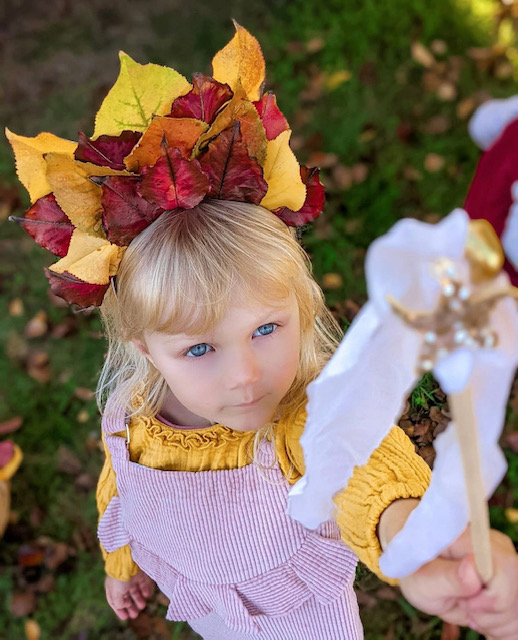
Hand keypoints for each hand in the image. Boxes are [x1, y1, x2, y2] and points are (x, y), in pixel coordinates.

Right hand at [105, 571, 154, 619]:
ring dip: (138, 599)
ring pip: (134, 591)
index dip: (119, 610)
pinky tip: (147, 595)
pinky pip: (142, 584)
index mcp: (112, 589)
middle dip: (130, 607)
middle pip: (126, 597)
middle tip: (135, 615)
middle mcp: (121, 584)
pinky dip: (144, 590)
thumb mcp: (116, 594)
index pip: (114, 601)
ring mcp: (130, 578)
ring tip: (143, 606)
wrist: (127, 561)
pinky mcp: (138, 574)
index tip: (125, 618)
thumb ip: (119, 603)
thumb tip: (123, 606)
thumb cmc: (119, 578)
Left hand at [399, 528, 517, 638]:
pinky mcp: (509, 579)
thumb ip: (447, 577)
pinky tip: (478, 614)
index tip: (466, 604)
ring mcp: (505, 562)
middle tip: (463, 607)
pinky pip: (516, 613)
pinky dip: (499, 622)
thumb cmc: (415, 569)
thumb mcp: (422, 580)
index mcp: (471, 537)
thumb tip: (473, 569)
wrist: (417, 567)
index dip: (493, 597)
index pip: (505, 567)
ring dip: (495, 620)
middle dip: (492, 612)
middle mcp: (494, 545)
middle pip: (516, 588)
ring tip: (467, 608)